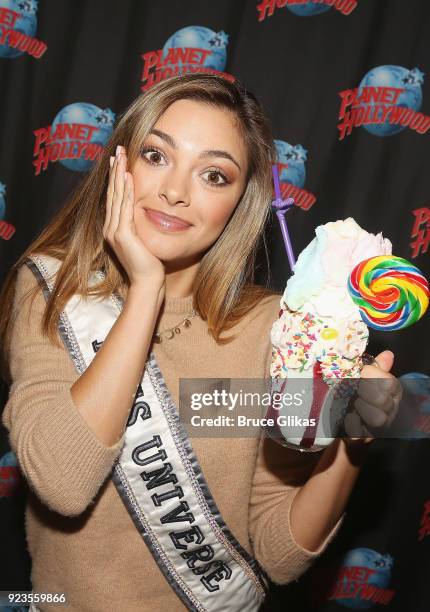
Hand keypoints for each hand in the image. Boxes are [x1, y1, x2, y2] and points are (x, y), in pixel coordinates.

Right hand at [103, 145, 165, 287]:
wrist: (148, 283)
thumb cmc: (150, 265)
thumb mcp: (144, 240)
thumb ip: (141, 226)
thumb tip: (148, 212)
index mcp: (114, 229)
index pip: (114, 198)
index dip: (115, 178)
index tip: (118, 160)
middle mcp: (110, 228)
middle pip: (112, 193)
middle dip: (115, 170)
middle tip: (117, 150)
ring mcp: (114, 231)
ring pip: (116, 196)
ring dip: (119, 174)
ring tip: (121, 156)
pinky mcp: (123, 235)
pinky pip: (125, 207)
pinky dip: (126, 191)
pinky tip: (128, 176)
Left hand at [343, 350, 402, 444]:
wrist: (341, 422)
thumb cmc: (354, 394)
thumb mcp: (364, 378)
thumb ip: (375, 367)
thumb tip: (388, 354)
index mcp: (391, 392)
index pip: (389, 382)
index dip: (372, 376)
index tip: (360, 373)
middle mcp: (389, 409)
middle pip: (383, 400)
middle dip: (365, 391)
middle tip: (354, 389)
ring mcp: (379, 426)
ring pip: (378, 418)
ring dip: (361, 408)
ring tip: (352, 403)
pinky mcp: (364, 438)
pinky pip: (360, 432)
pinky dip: (351, 423)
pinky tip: (347, 417)